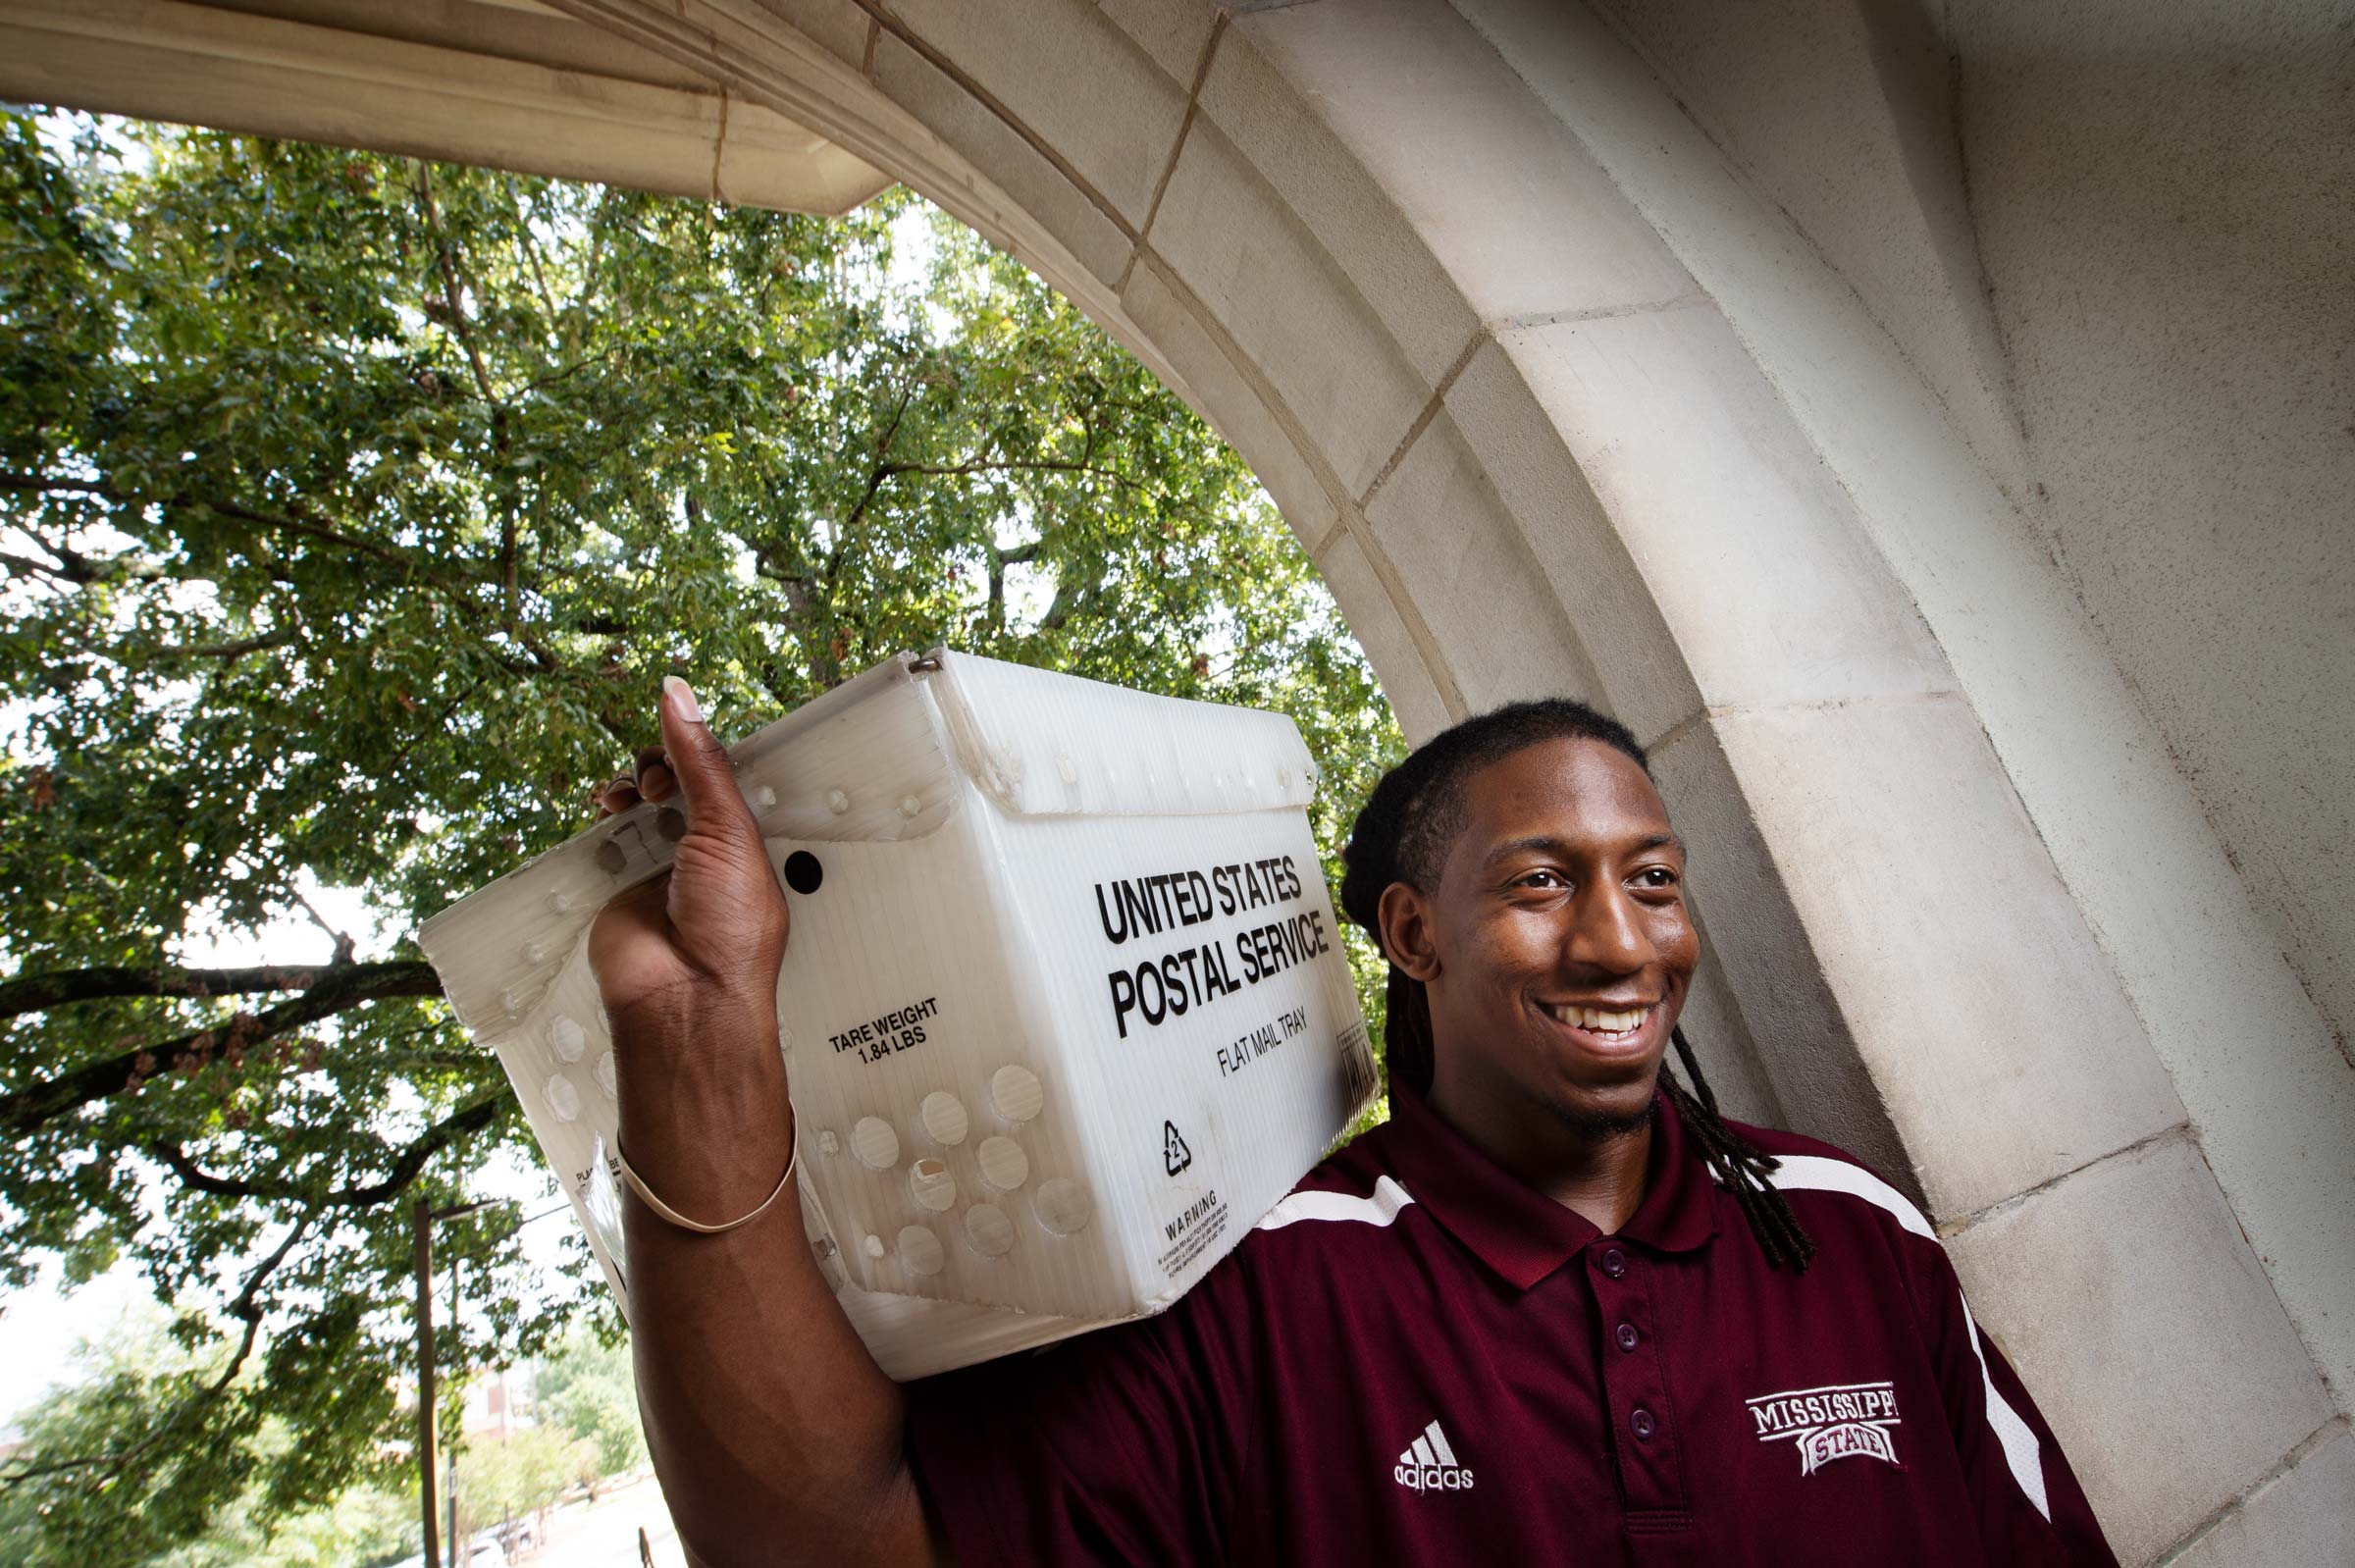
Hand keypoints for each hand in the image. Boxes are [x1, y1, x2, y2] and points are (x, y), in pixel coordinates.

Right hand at [586, 677, 786, 1050]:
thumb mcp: (728, 830)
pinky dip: (603, 817)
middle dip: (664, 765)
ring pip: (639, 804)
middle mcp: (704, 851)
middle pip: (677, 784)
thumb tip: (680, 699)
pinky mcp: (620, 882)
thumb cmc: (730, 931)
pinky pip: (605, 836)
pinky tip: (607, 808)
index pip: (720, 777)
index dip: (700, 751)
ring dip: (632, 786)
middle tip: (662, 775)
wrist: (686, 997)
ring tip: (631, 793)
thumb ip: (700, 763)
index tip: (684, 728)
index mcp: (745, 840)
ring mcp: (660, 866)